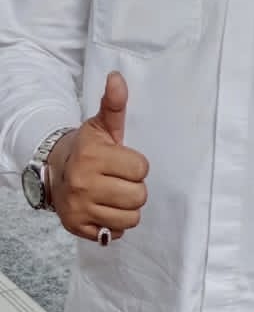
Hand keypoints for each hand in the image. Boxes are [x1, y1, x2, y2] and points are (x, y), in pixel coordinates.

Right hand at [47, 71, 148, 243]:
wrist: (54, 170)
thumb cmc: (87, 148)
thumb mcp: (101, 125)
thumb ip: (114, 104)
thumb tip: (117, 78)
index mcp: (93, 156)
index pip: (141, 168)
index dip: (136, 165)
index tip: (124, 161)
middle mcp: (83, 183)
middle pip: (138, 196)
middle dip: (134, 188)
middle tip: (119, 180)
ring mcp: (79, 208)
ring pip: (130, 218)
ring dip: (127, 208)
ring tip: (114, 195)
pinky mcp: (77, 227)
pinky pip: (114, 233)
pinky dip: (113, 224)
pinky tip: (104, 209)